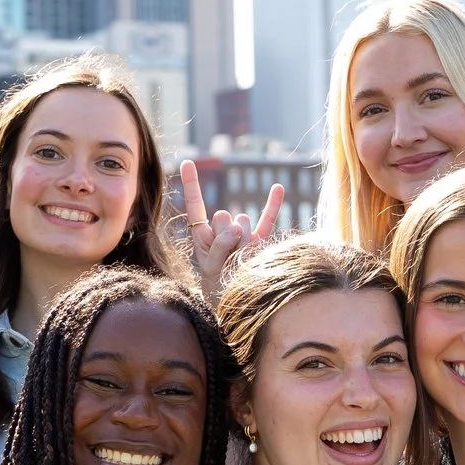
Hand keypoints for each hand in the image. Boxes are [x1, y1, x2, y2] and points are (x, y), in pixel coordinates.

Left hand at [180, 160, 281, 302]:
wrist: (238, 303)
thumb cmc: (219, 288)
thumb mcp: (210, 268)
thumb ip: (219, 246)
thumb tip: (238, 225)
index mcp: (202, 234)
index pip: (196, 204)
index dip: (191, 184)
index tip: (187, 162)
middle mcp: (221, 229)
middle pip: (223, 218)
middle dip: (223, 238)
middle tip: (225, 261)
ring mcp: (242, 233)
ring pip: (243, 222)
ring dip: (242, 243)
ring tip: (239, 262)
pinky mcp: (260, 240)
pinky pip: (267, 219)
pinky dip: (272, 204)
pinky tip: (278, 186)